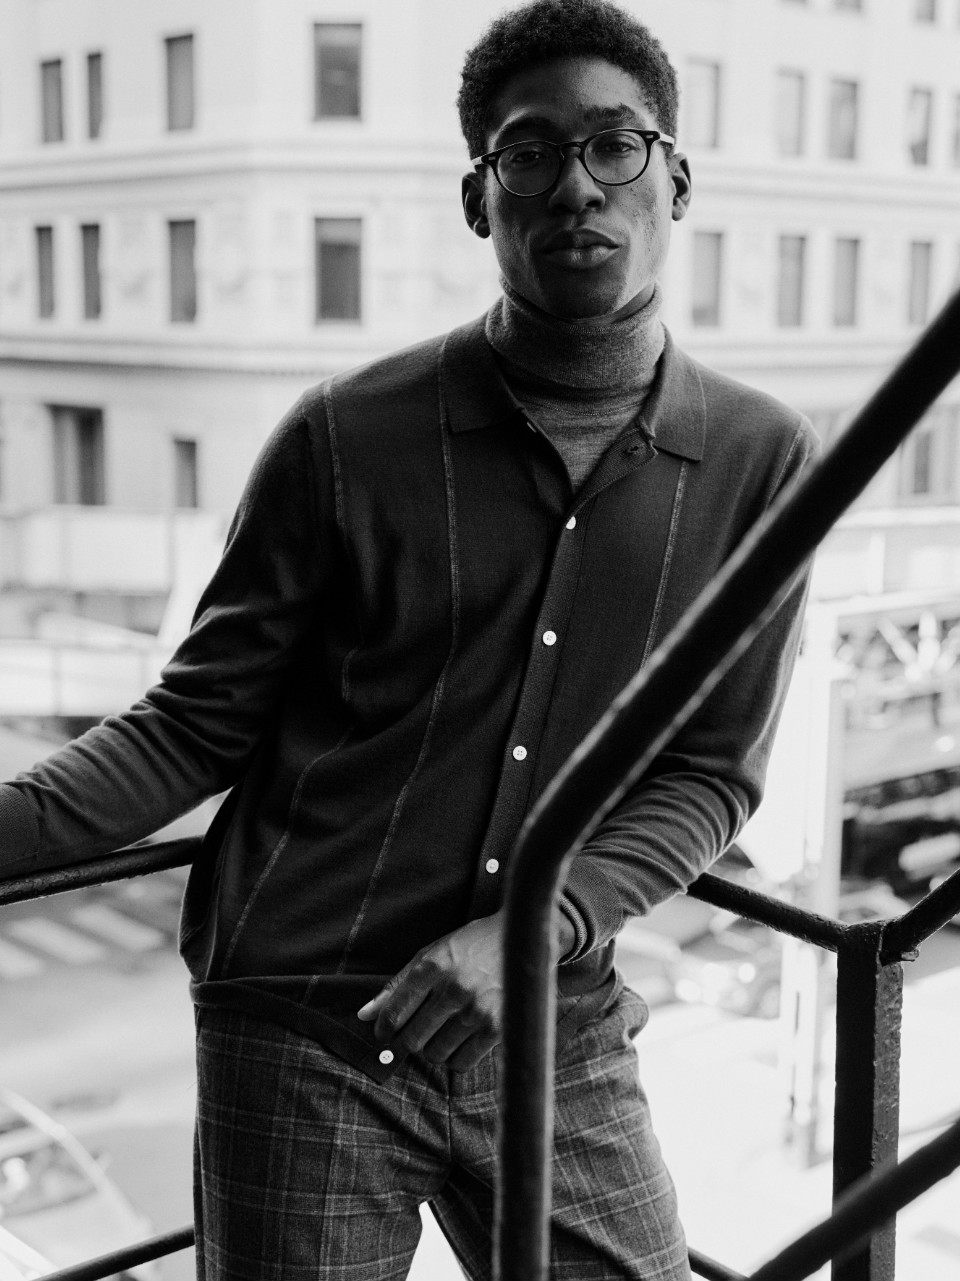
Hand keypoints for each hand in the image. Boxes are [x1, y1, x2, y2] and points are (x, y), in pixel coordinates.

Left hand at [356, 908, 577, 1070]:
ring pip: (435, 1054)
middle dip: (409, 1041)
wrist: (524, 940)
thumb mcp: (432, 953)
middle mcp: (454, 988)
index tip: (385, 1033)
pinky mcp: (498, 1028)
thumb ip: (397, 985)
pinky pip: (462, 1063)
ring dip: (434, 1049)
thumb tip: (363, 1016)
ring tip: (444, 1031)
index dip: (384, 1030)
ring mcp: (477, 1010)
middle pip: (412, 1040)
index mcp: (433, 965)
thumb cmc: (472, 945)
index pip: (393, 1015)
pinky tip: (461, 1040)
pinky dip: (456, 1058)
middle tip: (418, 1031)